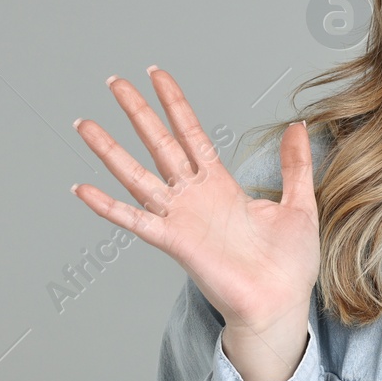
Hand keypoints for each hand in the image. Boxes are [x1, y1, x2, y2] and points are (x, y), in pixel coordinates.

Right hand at [70, 67, 318, 336]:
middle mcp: (195, 198)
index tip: (156, 75)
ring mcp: (181, 219)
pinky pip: (135, 220)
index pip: (191, 134)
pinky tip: (82, 189)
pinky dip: (107, 206)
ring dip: (110, 150)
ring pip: (138, 175)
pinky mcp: (174, 242)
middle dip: (137, 112)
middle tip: (114, 82)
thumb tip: (297, 126)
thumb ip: (295, 165)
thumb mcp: (299, 205)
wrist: (282, 304)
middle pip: (158, 144)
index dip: (174, 105)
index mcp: (222, 186)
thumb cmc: (289, 265)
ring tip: (85, 124)